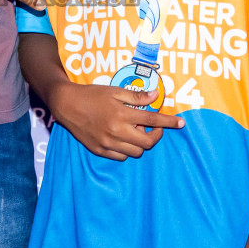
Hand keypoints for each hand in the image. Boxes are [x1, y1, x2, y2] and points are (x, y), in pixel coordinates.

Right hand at [46, 82, 182, 159]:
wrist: (67, 105)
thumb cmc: (92, 94)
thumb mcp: (115, 91)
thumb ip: (137, 96)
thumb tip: (156, 96)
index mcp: (122, 114)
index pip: (153, 121)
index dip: (169, 122)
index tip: (181, 123)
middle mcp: (117, 131)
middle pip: (147, 143)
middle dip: (155, 136)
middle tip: (153, 127)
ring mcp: (108, 143)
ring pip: (136, 153)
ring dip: (141, 143)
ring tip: (134, 131)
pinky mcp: (100, 151)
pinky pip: (121, 157)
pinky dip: (127, 150)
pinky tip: (123, 138)